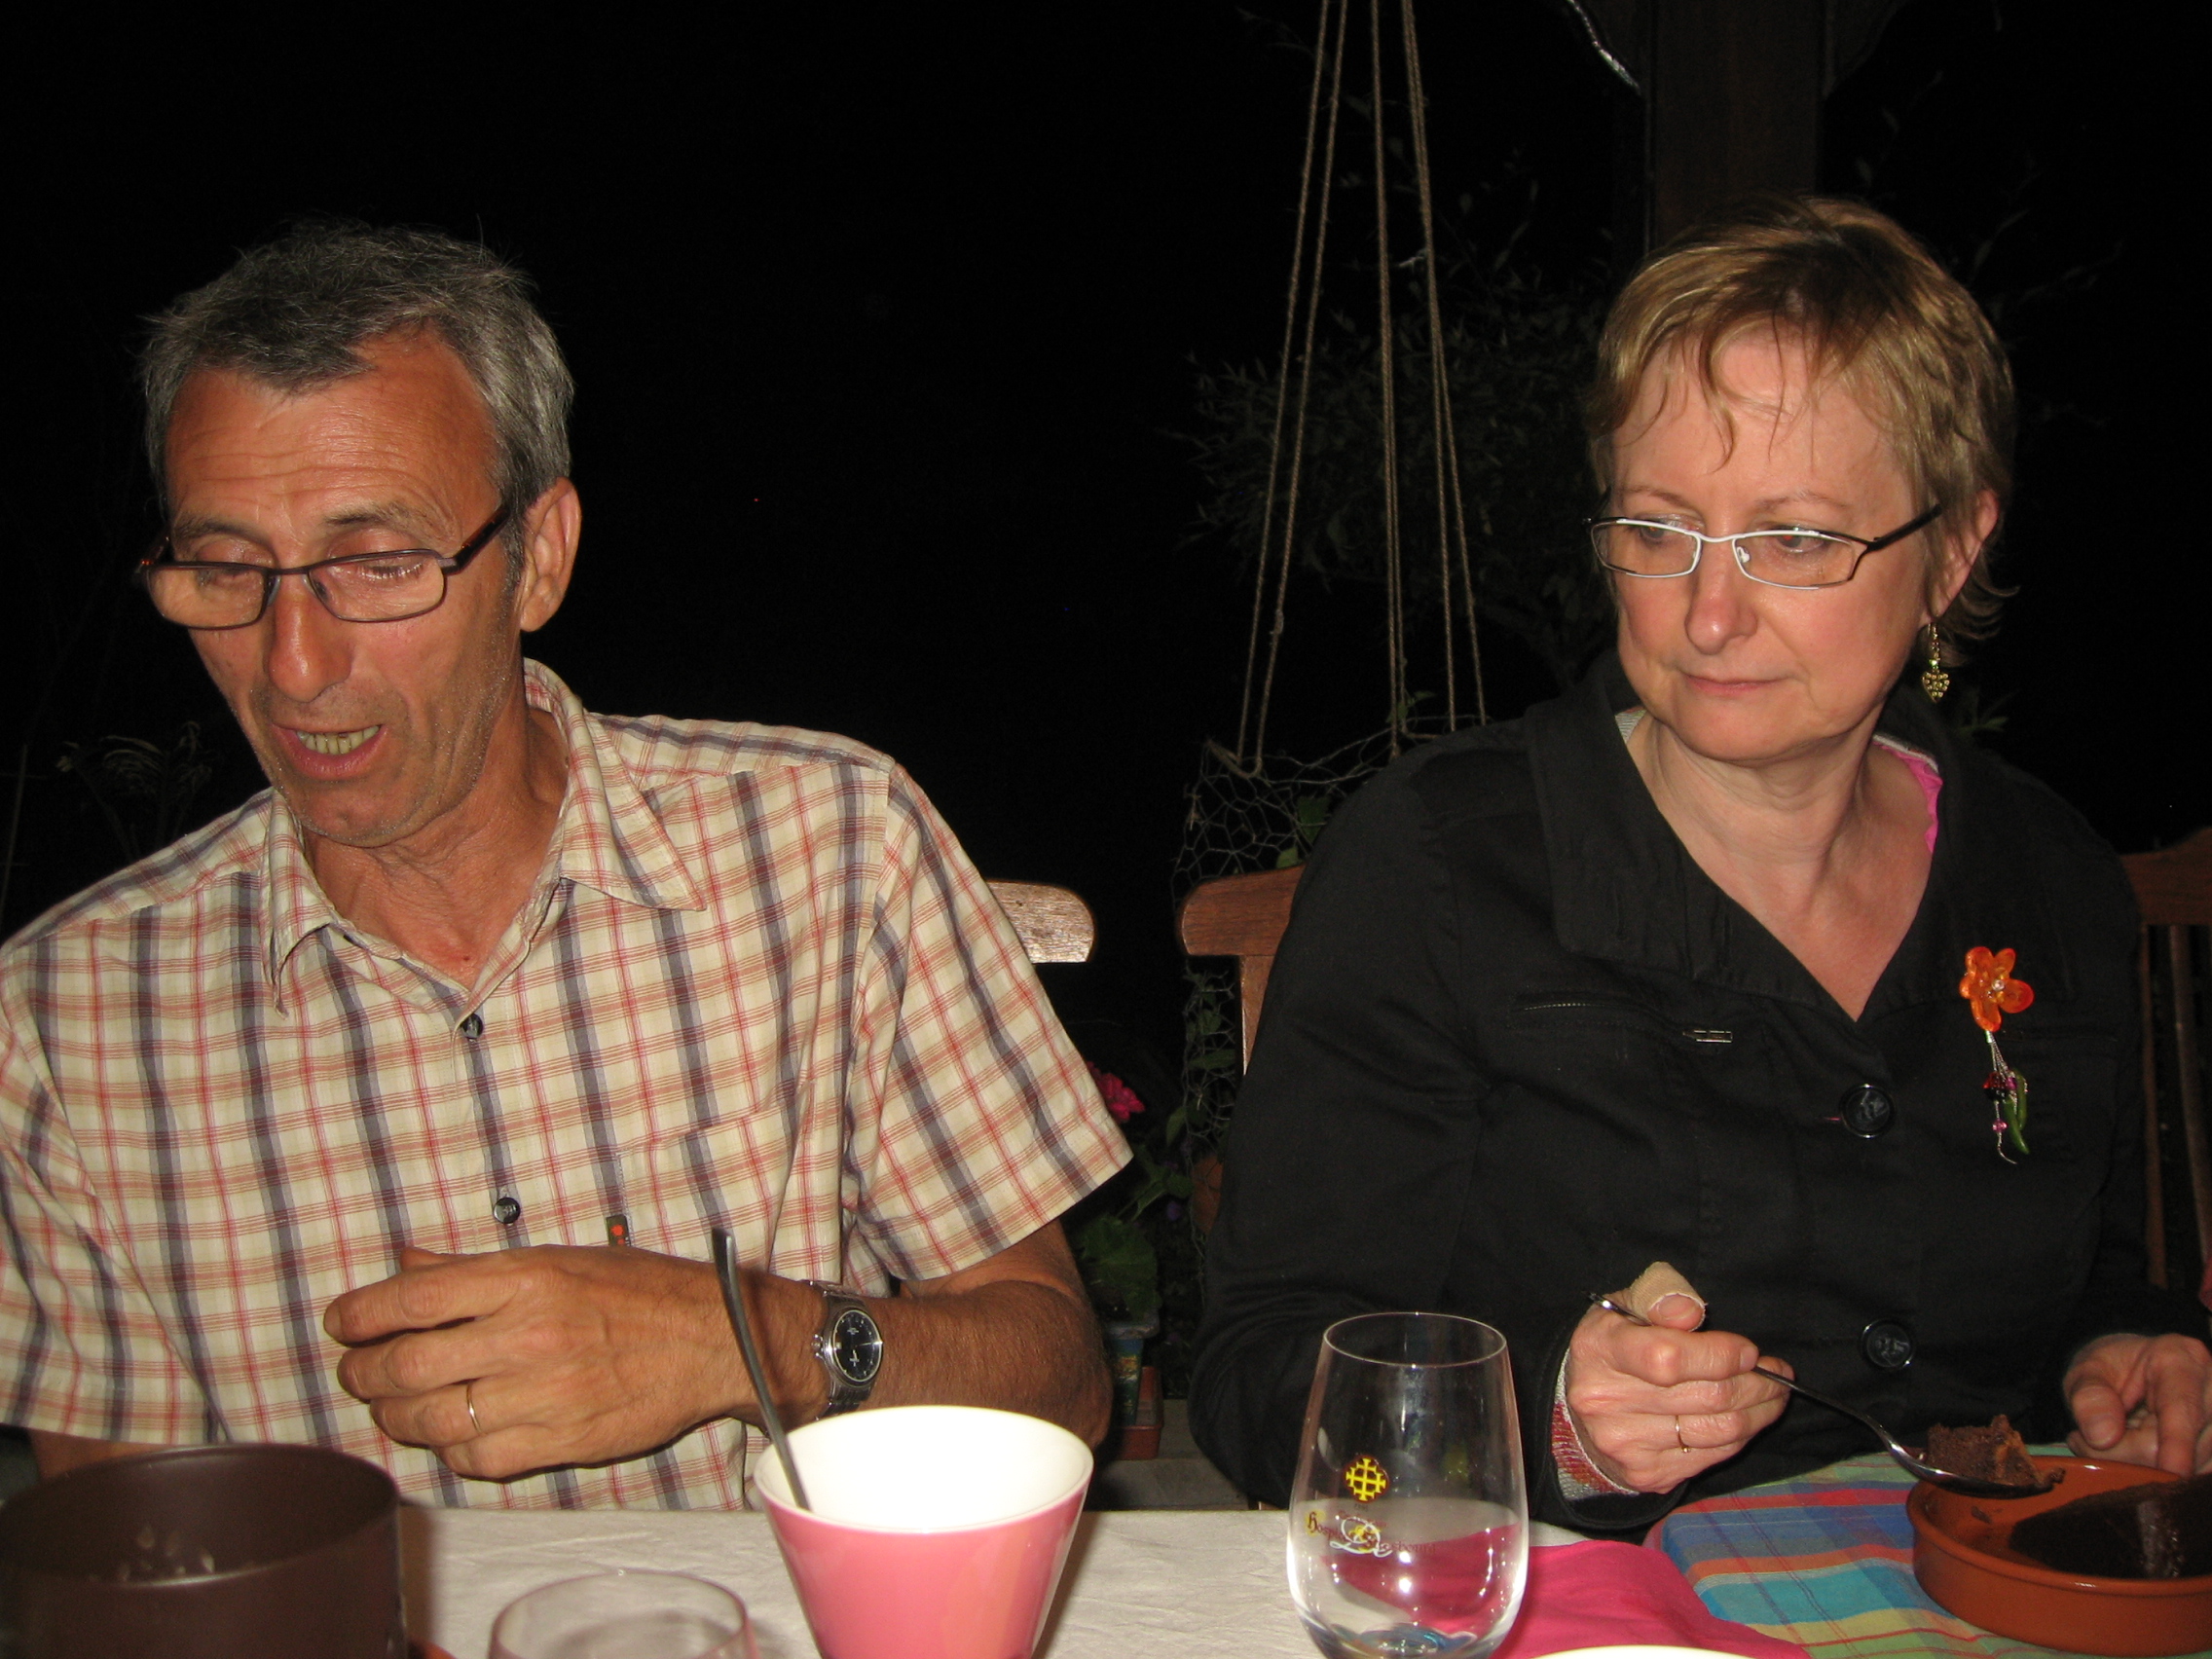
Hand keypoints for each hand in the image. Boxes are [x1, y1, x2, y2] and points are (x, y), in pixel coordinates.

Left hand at [322, 1244, 797, 1479]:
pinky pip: (475, 1457)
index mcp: (525, 1277)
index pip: (409, 1299)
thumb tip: (405, 1265)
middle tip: (358, 1372)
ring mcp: (543, 1393)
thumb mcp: (559, 1257)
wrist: (714, 1339)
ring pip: (429, 1420)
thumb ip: (474, 1268)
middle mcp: (527, 1334)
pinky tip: (451, 1431)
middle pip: (405, 1366)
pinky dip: (447, 1448)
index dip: (358, 1315)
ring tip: (393, 1407)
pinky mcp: (560, 1441)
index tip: (342, 1324)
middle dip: (362, 1374)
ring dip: (394, 1418)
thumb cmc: (639, 1292)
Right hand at [1564, 1295, 1789, 1492]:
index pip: (1669, 1359)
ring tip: (1773, 1393)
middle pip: (1706, 1398)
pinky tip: (1748, 1418)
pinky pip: (1713, 1456)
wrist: (1582, 1410)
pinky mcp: (1647, 1474)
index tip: (1749, 1351)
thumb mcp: (1626, 1306)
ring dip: (1760, 1411)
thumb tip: (1691, 1310)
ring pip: (1718, 1430)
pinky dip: (1741, 1436)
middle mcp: (1605, 1402)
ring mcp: (1626, 1444)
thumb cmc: (1616, 1346)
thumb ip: (1660, 1296)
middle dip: (1756, 1383)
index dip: (1721, 1356)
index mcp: (1600, 1350)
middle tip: (1778, 1372)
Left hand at [2065, 1332, 2211, 1473]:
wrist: (2130, 1372)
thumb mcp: (2087, 1370)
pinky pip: (2199, 1475)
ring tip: (2112, 1444)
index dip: (2176, 1443)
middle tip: (2088, 1442)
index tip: (2172, 1469)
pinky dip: (2164, 1475)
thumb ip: (2090, 1397)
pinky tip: (2138, 1457)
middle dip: (2133, 1455)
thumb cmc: (2110, 1369)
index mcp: (2181, 1358)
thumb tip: (2103, 1437)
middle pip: (2186, 1445)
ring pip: (2195, 1466)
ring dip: (2147, 1468)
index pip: (2183, 1408)